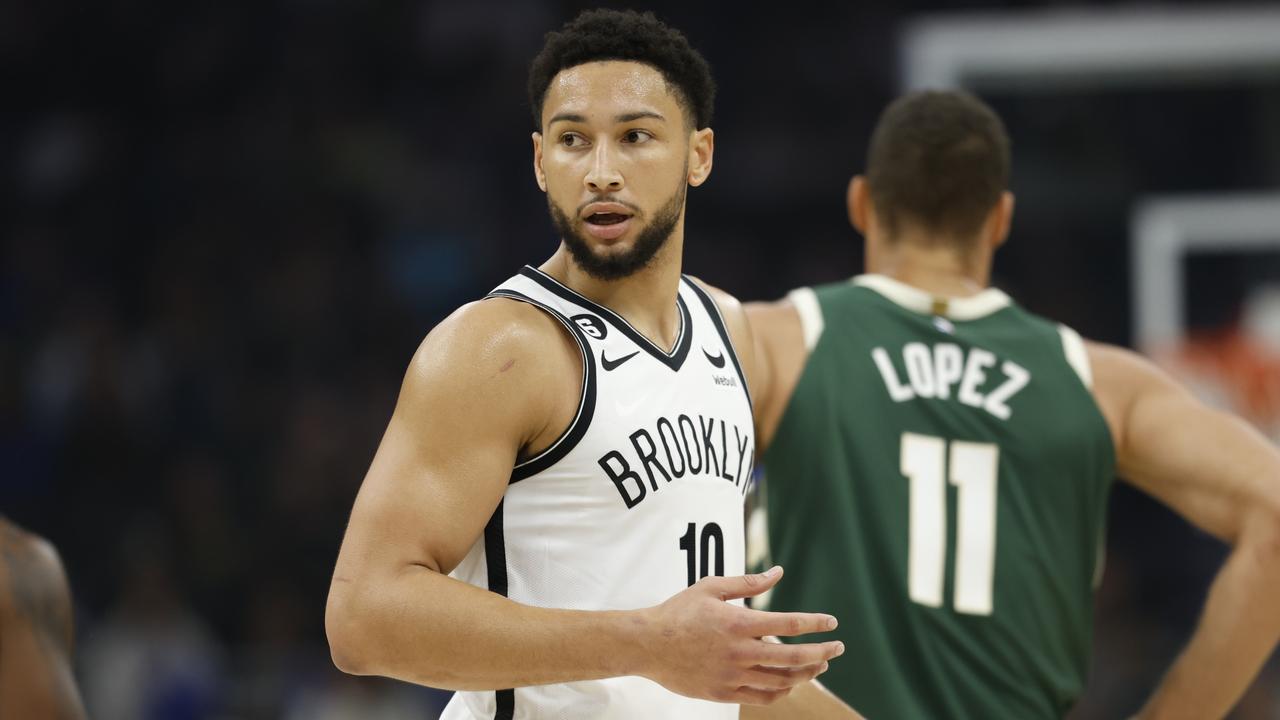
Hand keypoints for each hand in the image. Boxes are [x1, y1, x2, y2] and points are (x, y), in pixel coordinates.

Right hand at [636, 566, 844, 704]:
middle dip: (821, 653)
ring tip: (818, 665)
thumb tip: (779, 572)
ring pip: (781, 681)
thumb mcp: (711, 587)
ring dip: (805, 674)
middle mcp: (738, 652)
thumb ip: (748, 582)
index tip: (832, 622)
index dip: (815, 624)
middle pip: (793, 658)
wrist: (647, 645)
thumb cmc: (679, 611)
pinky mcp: (723, 693)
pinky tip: (790, 682)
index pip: (788, 624)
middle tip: (837, 649)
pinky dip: (782, 690)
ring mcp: (731, 676)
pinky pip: (762, 697)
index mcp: (737, 623)